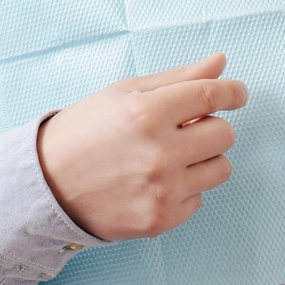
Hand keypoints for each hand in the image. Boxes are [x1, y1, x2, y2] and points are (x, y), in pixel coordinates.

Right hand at [35, 55, 246, 240]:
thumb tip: (221, 63)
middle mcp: (158, 153)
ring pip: (220, 169)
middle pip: (224, 134)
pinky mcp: (160, 221)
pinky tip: (155, 181)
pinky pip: (199, 198)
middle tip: (186, 128)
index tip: (237, 93)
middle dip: (211, 126)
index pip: (212, 95)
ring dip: (203, 159)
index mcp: (146, 113)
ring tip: (172, 156)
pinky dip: (184, 188)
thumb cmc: (85, 130)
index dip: (233, 92)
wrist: (47, 185)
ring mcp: (161, 191)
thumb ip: (178, 79)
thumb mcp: (124, 93)